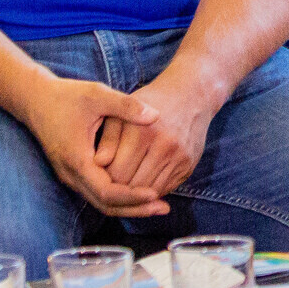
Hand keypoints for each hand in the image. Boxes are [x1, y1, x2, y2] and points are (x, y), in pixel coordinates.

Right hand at [18, 76, 169, 216]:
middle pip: (105, 204)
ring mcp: (71, 176)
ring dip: (128, 206)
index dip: (131, 196)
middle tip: (164, 208)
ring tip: (157, 204)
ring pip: (101, 202)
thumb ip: (126, 106)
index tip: (155, 194)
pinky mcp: (75, 173)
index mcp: (77, 160)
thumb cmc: (67, 96)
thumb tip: (156, 115)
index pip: (106, 192)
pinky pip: (98, 193)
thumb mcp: (98, 95)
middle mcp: (72, 175)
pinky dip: (119, 197)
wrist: (36, 99)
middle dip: (135, 208)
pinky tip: (140, 192)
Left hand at [95, 69, 216, 198]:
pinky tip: (144, 179)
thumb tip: (97, 162)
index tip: (100, 175)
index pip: (117, 174)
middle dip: (119, 189)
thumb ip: (108, 137)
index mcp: (144, 133)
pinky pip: (165, 188)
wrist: (191, 94)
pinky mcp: (189, 165)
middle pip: (133, 186)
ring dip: (136, 193)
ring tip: (126, 182)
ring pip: (150, 191)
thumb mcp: (124, 111)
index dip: (105, 180)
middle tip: (110, 183)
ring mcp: (180, 158)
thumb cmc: (150, 101)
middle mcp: (165, 147)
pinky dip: (151, 189)